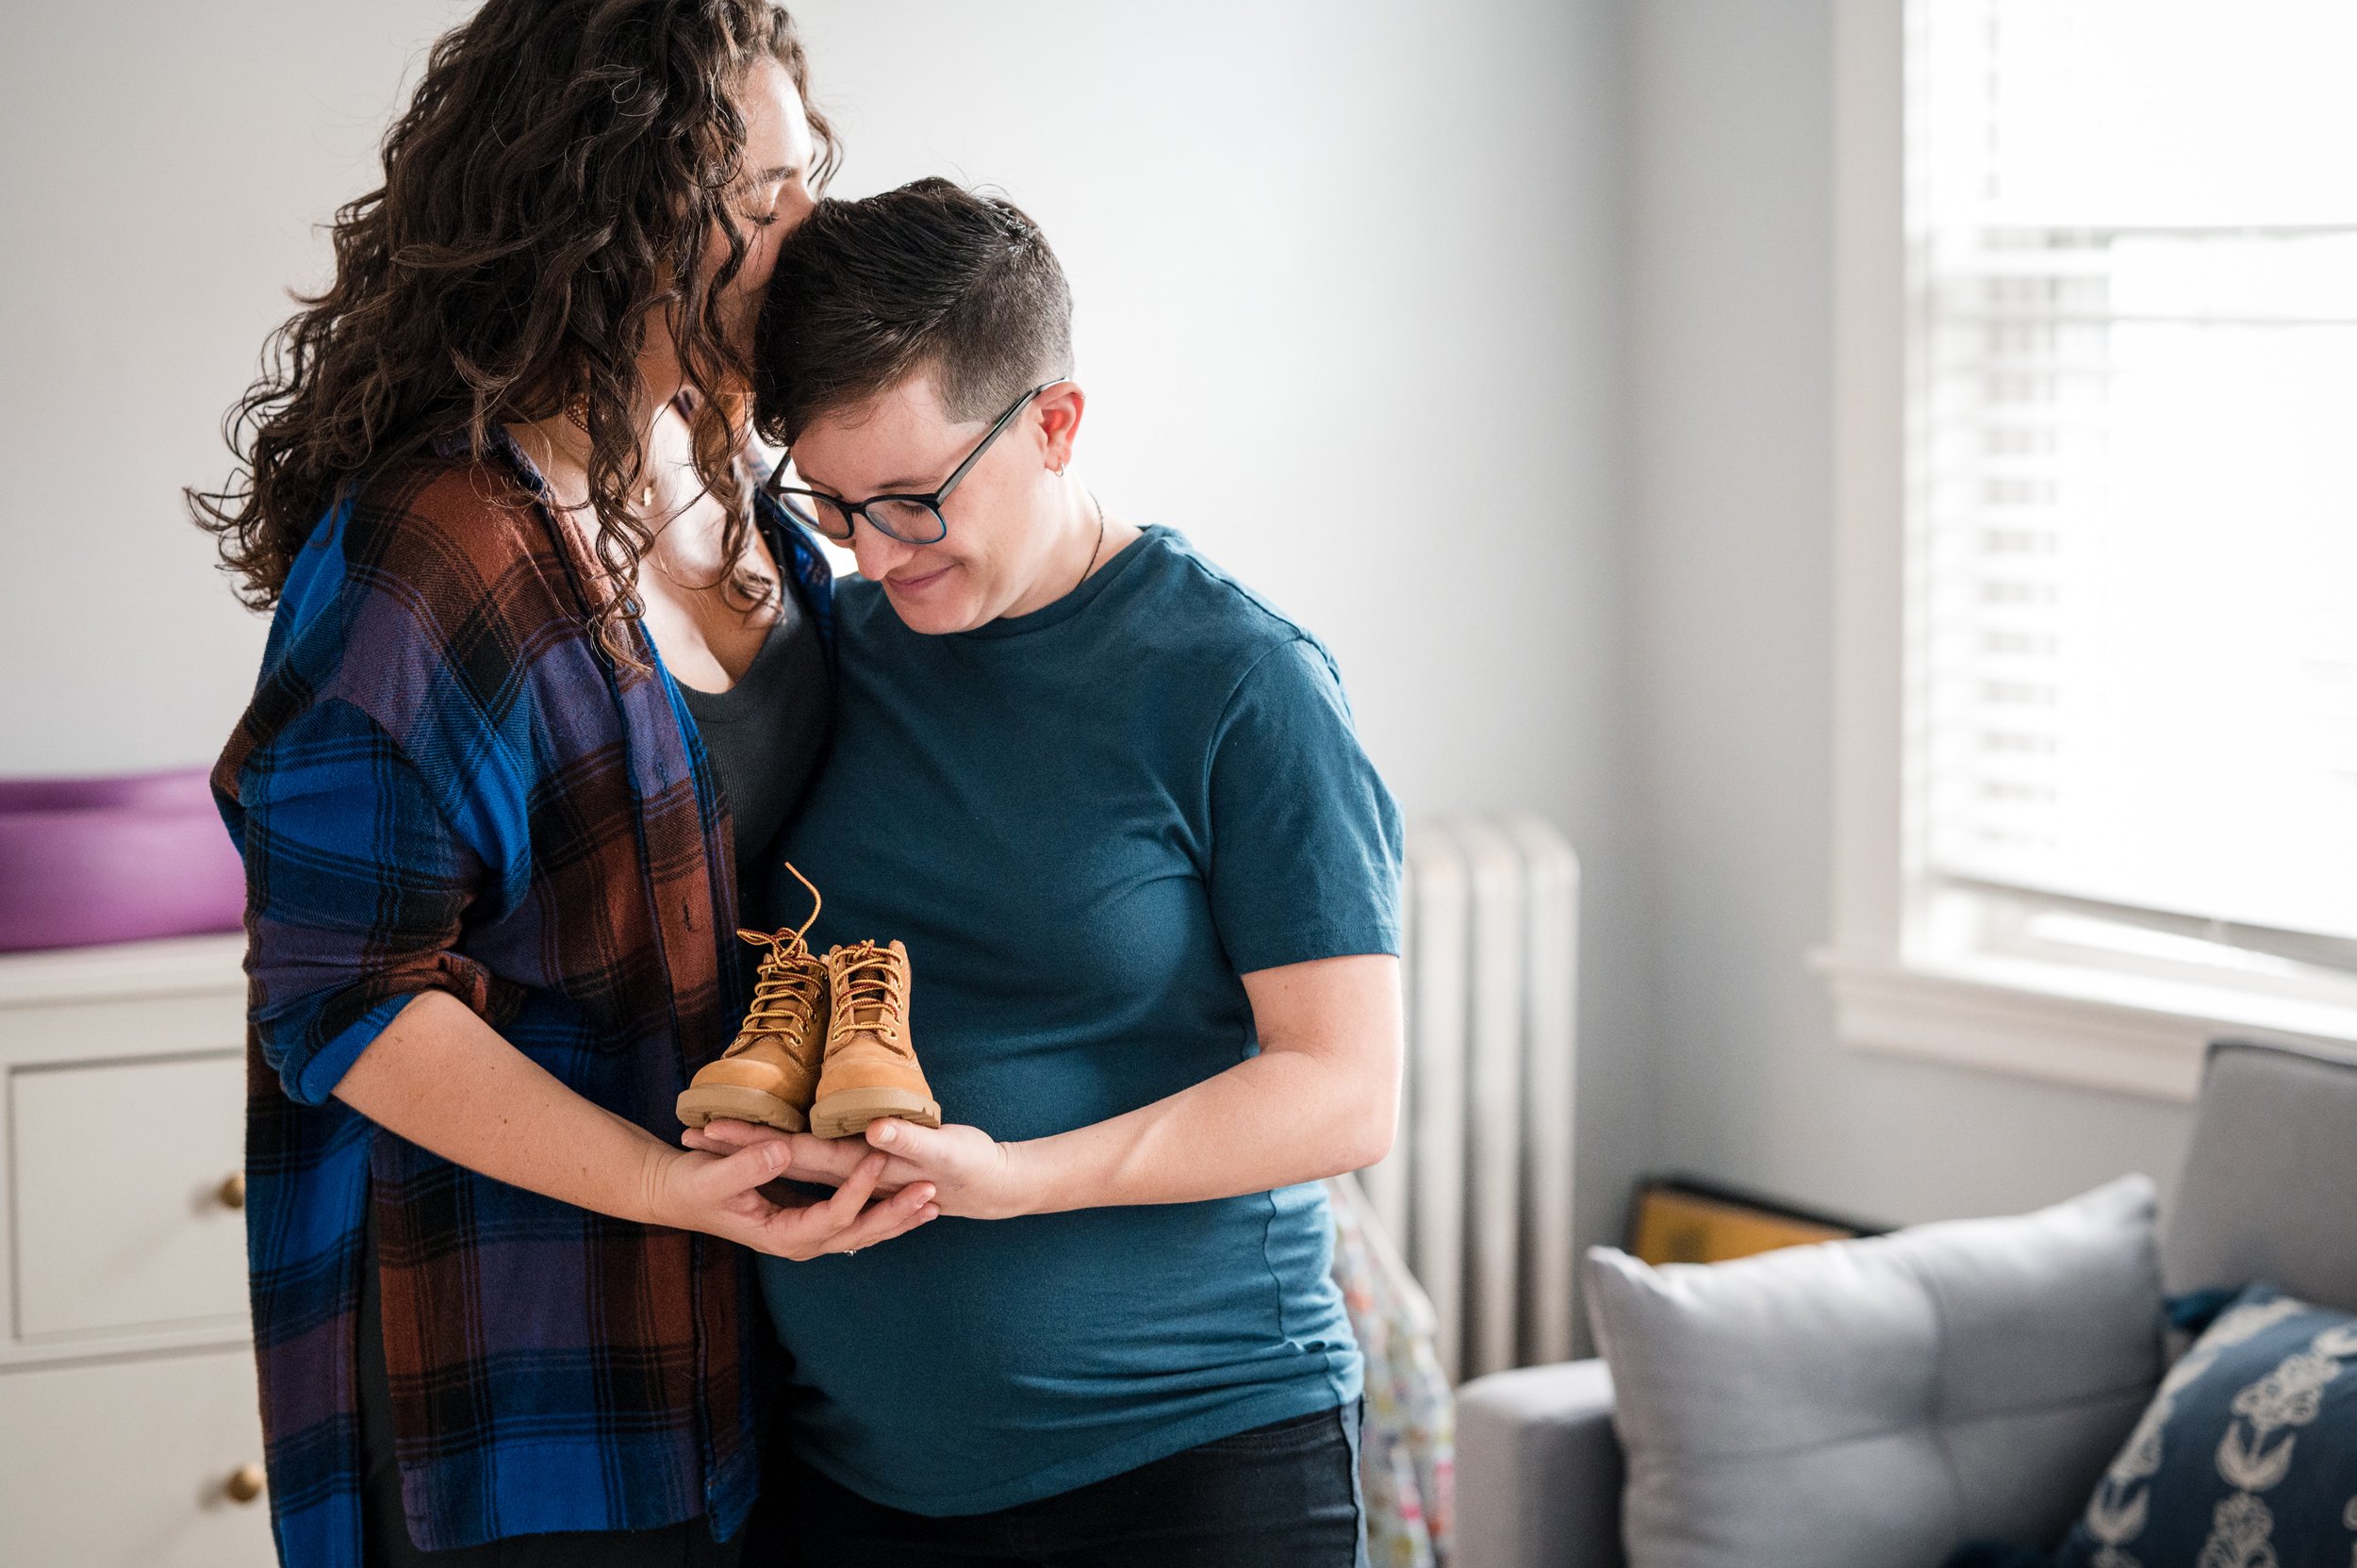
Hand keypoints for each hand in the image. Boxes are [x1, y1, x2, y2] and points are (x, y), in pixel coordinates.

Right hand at [643, 1136, 936, 1259]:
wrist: (675, 1193)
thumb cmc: (690, 1184)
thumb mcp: (713, 1175)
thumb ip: (747, 1166)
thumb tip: (782, 1151)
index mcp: (782, 1234)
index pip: (832, 1216)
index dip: (858, 1190)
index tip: (880, 1159)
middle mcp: (799, 1241)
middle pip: (858, 1233)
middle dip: (896, 1214)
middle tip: (932, 1191)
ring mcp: (805, 1234)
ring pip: (861, 1232)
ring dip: (897, 1218)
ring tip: (935, 1202)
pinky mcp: (808, 1220)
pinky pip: (852, 1221)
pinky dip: (880, 1213)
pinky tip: (907, 1201)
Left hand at [687, 1116, 1030, 1220]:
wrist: (998, 1184)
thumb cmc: (973, 1167)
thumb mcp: (944, 1153)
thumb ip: (907, 1142)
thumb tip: (870, 1132)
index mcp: (860, 1175)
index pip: (795, 1153)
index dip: (754, 1143)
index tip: (715, 1128)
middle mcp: (847, 1181)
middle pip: (783, 1159)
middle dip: (740, 1146)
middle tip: (695, 1131)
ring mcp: (850, 1181)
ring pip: (796, 1164)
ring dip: (758, 1149)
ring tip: (713, 1137)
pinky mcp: (856, 1176)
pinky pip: (817, 1172)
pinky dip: (789, 1158)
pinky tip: (771, 1149)